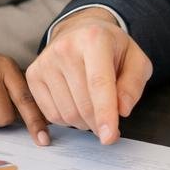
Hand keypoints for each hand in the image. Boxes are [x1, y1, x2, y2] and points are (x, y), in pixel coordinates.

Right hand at [26, 9, 152, 143]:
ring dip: (85, 122)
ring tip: (93, 106)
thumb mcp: (136, 60)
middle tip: (109, 122)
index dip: (105, 114)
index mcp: (94, 39)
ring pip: (67, 114)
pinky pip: (51, 114)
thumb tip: (122, 110)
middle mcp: (65, 48)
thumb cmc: (111, 49)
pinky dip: (68, 120)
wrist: (81, 31)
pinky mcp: (33, 75)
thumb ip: (134, 84)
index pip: (98, 84)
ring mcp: (45, 62)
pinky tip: (76, 105)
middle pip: (83, 104)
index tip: (109, 138)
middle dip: (99, 122)